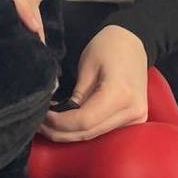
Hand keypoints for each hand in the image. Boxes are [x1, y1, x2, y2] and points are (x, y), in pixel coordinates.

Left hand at [40, 25, 148, 142]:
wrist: (133, 42)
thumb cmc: (108, 47)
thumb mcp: (88, 66)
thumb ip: (76, 95)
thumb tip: (59, 116)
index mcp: (119, 95)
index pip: (84, 121)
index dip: (60, 123)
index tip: (42, 118)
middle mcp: (132, 112)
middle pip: (89, 132)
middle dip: (61, 132)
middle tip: (40, 125)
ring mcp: (137, 119)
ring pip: (96, 135)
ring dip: (70, 134)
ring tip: (49, 125)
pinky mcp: (135, 120)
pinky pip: (104, 130)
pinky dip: (84, 129)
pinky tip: (68, 124)